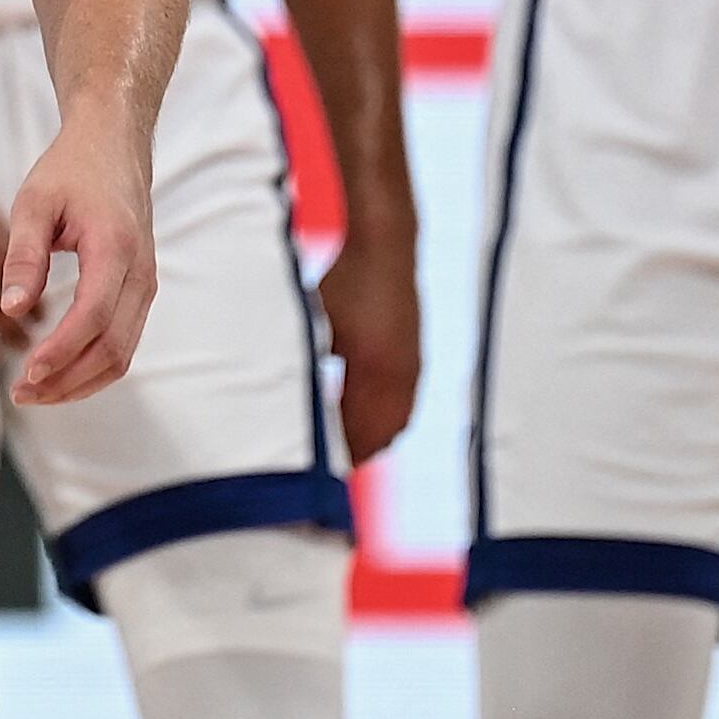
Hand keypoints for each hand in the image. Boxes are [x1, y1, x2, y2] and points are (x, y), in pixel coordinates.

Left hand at [2, 105, 156, 406]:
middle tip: (21, 393)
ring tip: (35, 392)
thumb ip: (24, 255)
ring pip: (122, 353)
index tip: (25, 373)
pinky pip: (124, 341)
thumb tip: (12, 308)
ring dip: (80, 381)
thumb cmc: (72, 169)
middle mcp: (141, 272)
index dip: (61, 352)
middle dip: (67, 380)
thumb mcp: (35, 202)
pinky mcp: (141, 289)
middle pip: (112, 348)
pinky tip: (59, 371)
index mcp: (115, 248)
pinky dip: (93, 365)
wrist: (114, 143)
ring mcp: (146, 284)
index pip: (93, 318)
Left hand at [314, 223, 421, 466]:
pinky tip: (368, 420)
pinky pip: (406, 404)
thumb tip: (302, 402)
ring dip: (375, 436)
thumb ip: (313, 363)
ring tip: (347, 448)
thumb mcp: (319, 322)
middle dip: (357, 451)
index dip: (340, 453)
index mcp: (372, 368)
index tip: (321, 470)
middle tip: (331, 466)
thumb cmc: (345, 281)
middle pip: (380, 433)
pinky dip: (388, 418)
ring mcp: (412, 367)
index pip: (357, 429)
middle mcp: (399, 374)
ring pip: (397, 421)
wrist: (386, 247)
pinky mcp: (416, 358)